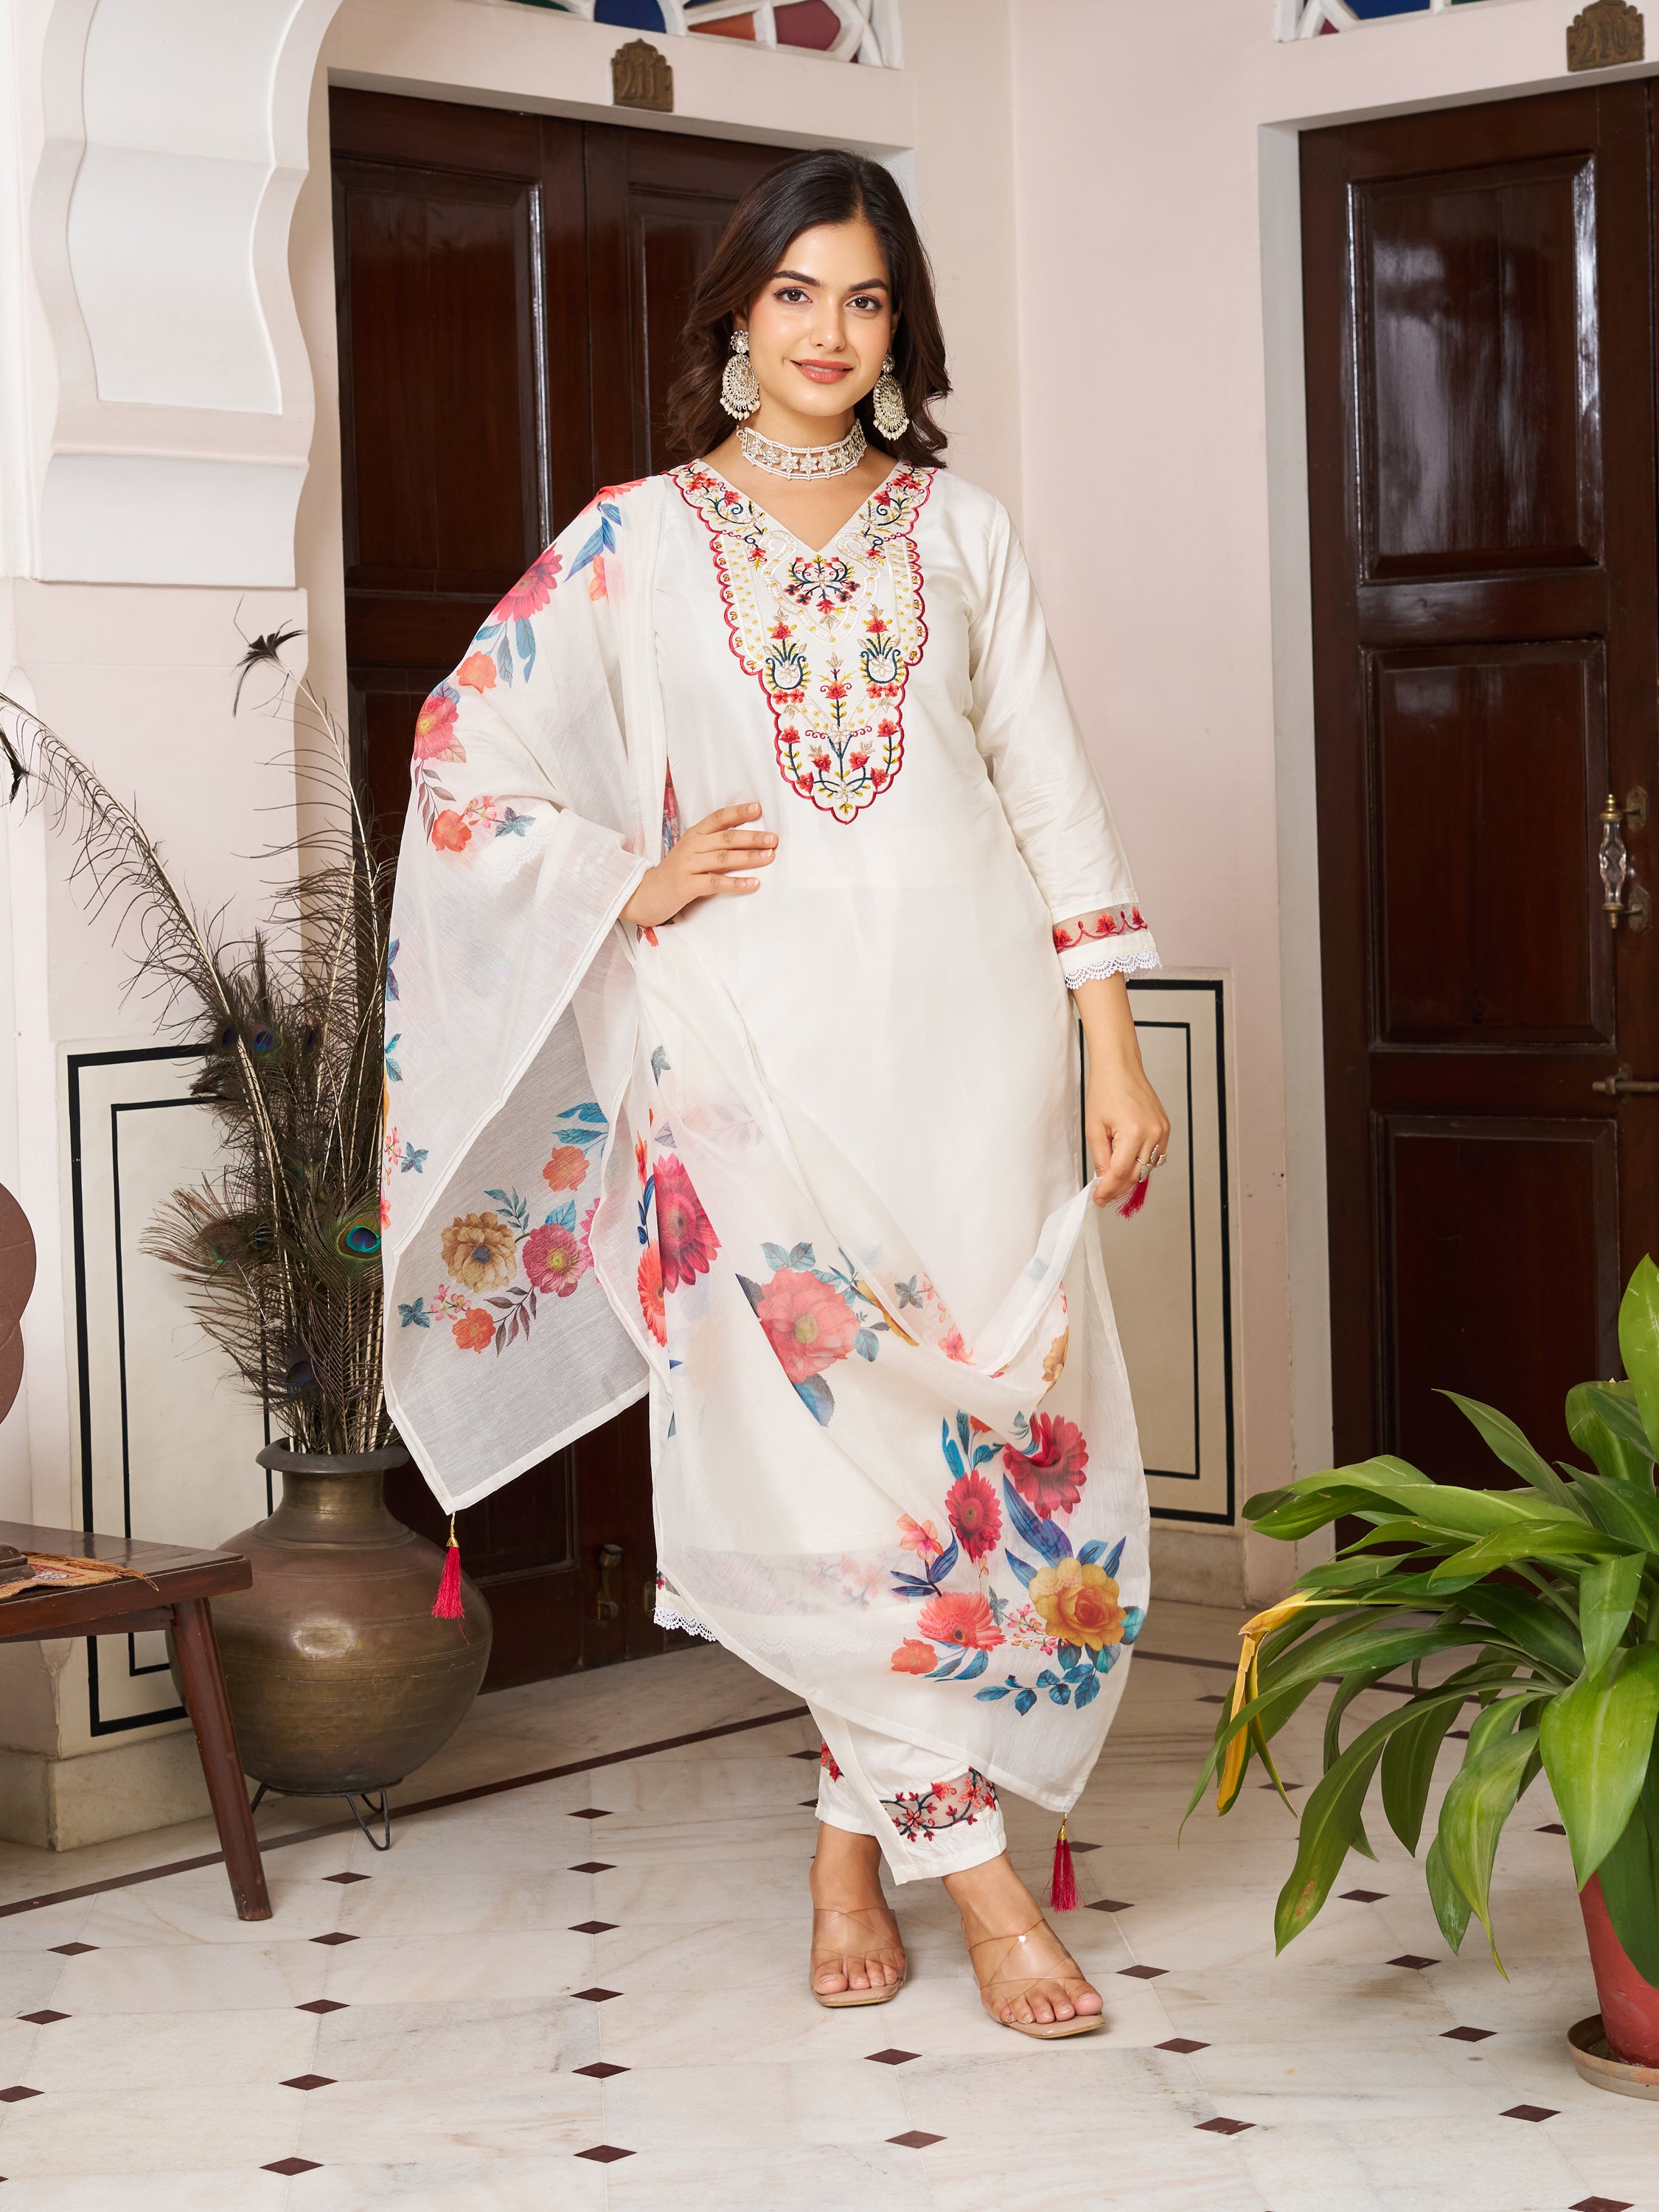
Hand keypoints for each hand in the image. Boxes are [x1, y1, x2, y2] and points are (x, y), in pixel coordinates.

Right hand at [621, 801, 775, 928]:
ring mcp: (687, 866)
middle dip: (752, 837)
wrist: (643, 894)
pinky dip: (736, 883)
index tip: (758, 808)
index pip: (717, 818)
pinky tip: (753, 883)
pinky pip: (715, 883)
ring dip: (749, 857)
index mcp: (693, 835)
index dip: (737, 812)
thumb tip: (746, 842)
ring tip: (769, 856)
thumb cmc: (674, 874)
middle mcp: (690, 847)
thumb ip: (712, 845)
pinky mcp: (686, 886)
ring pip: (723, 858)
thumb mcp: (690, 853)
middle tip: (773, 839)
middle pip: (725, 838)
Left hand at [1071, 973, 1169, 1208]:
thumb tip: (1104, 1180)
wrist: (1120, 1067)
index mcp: (1133, 1133)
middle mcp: (1153, 1133)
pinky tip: (1127, 1163)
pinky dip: (1141, 1162)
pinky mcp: (1165, 1127)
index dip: (1108, 1190)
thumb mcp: (1094, 1128)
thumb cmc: (1105, 1090)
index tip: (1098, 1199)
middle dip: (1119, 1188)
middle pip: (1137, 1175)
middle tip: (1103, 1195)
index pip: (1121, 1174)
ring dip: (1130, 1177)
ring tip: (1112, 1181)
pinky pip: (1155, 1155)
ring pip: (1147, 1168)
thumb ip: (1100, 1158)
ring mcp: (1162, 1131)